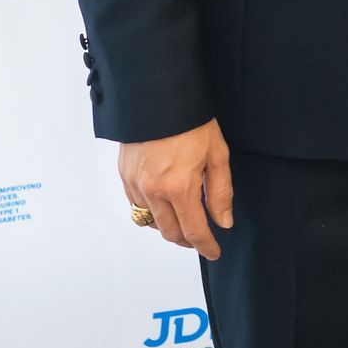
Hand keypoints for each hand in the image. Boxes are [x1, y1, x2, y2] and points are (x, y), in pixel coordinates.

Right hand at [121, 120, 233, 259]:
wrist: (157, 95)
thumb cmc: (190, 120)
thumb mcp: (216, 154)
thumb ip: (220, 192)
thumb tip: (223, 221)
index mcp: (179, 187)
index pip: (194, 231)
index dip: (206, 246)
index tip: (214, 252)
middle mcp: (153, 190)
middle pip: (170, 233)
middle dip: (188, 240)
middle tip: (201, 236)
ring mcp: (135, 184)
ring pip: (151, 222)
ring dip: (169, 226)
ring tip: (184, 218)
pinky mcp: (124, 175)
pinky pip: (137, 205)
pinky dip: (151, 210)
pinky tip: (164, 201)